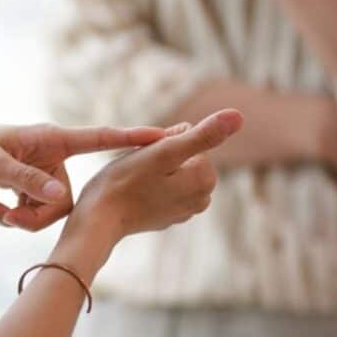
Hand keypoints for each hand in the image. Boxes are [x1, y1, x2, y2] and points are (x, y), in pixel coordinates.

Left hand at [0, 123, 164, 231]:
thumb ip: (25, 179)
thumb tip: (62, 196)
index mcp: (49, 138)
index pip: (98, 139)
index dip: (132, 139)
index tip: (165, 137)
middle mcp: (49, 156)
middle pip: (66, 199)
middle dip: (36, 215)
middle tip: (3, 216)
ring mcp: (39, 173)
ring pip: (48, 211)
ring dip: (19, 219)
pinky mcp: (26, 188)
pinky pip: (33, 213)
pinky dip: (10, 217)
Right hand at [67, 110, 243, 254]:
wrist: (98, 220)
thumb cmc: (124, 183)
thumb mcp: (163, 152)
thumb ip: (202, 135)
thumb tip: (238, 116)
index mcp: (206, 178)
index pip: (189, 136)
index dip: (164, 140)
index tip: (147, 156)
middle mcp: (203, 197)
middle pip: (183, 154)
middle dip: (161, 154)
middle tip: (138, 168)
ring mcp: (185, 210)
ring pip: (171, 170)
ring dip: (153, 168)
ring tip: (135, 180)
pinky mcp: (167, 216)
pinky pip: (162, 187)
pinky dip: (148, 184)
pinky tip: (133, 193)